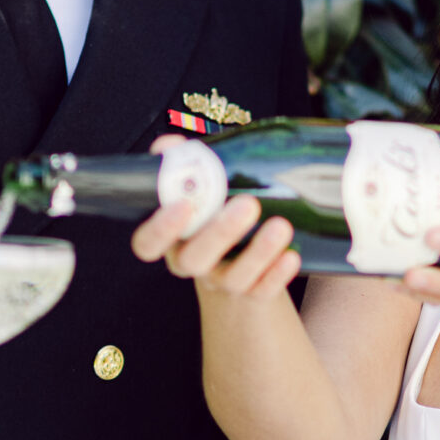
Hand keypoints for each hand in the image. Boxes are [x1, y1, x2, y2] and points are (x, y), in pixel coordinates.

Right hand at [128, 136, 299, 298]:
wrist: (240, 264)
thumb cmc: (214, 216)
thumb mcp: (197, 192)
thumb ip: (183, 166)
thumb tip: (169, 145)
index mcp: (171, 240)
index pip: (148, 243)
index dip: (160, 228)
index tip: (184, 204)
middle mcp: (191, 263)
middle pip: (194, 259)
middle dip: (220, 232)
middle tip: (247, 204)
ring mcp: (221, 282)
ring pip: (234, 277)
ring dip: (258, 252)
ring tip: (281, 225)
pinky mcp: (252, 295)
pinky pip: (262, 292)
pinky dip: (277, 275)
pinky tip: (292, 257)